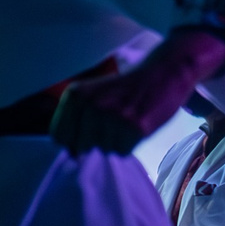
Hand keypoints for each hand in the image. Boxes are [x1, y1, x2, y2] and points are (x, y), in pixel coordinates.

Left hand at [50, 29, 224, 155]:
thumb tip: (71, 153)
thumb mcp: (94, 93)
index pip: (59, 136)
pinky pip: (123, 151)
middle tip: (114, 126)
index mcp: (76, 95)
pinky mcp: (135, 126)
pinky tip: (137, 126)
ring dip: (115, 143)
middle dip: (96, 143)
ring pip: (103, 150)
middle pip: (82, 146)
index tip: (88, 133)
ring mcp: (113, 116)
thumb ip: (77, 117)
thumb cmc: (128, 88)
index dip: (74, 140)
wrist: (164, 73)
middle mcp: (90, 105)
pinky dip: (130, 144)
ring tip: (127, 124)